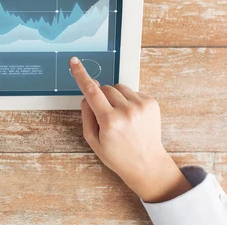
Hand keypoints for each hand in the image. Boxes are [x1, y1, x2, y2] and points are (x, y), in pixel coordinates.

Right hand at [70, 56, 191, 202]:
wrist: (147, 164)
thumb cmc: (118, 155)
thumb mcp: (93, 141)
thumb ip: (86, 115)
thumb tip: (86, 95)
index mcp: (110, 121)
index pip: (91, 91)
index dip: (81, 74)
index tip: (74, 62)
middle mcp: (126, 111)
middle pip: (105, 88)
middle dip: (101, 97)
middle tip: (106, 115)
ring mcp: (141, 106)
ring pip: (119, 87)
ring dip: (116, 97)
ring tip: (121, 117)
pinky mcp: (152, 103)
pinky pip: (133, 91)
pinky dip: (129, 100)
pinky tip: (132, 117)